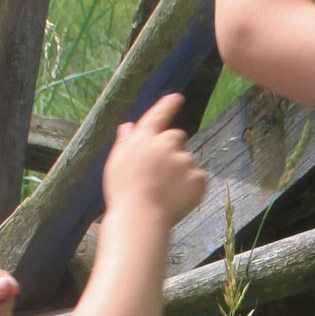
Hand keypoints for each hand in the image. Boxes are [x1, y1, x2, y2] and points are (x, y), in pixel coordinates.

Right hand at [103, 93, 207, 229]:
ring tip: (164, 192)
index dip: (168, 105)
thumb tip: (128, 126)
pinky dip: (190, 187)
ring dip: (180, 171)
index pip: (158, 115)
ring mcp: (184, 160)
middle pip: (177, 137)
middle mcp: (166, 144)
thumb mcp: (116, 163)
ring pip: (187, 160)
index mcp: (144, 138)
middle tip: (160, 172)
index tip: (177, 97)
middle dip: (172, 148)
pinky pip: (198, 178)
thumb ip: (125, 142)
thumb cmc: (123, 193)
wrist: (140, 217)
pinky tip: (175, 199)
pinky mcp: (198, 178)